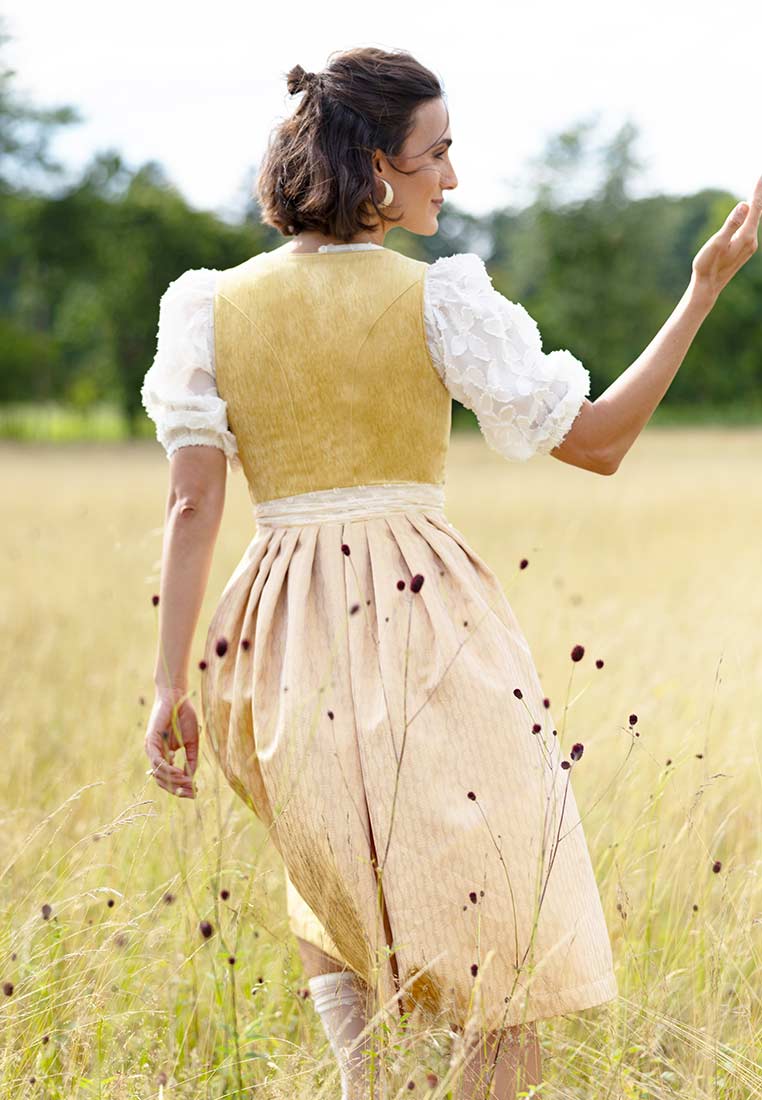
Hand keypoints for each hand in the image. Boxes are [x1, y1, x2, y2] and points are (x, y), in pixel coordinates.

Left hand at [144, 690, 198, 798]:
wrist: (178, 698)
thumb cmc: (185, 717)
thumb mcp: (191, 743)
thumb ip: (190, 759)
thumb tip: (191, 777)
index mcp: (164, 756)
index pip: (169, 779)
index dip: (181, 787)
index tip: (195, 792)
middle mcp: (155, 755)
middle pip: (163, 781)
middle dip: (178, 788)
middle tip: (193, 792)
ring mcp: (151, 748)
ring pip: (159, 774)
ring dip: (175, 780)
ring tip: (189, 782)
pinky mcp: (150, 741)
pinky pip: (157, 761)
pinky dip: (168, 769)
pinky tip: (179, 772)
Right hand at [691, 174, 760, 301]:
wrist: (707, 287)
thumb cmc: (708, 266)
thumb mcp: (718, 242)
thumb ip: (732, 223)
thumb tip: (744, 204)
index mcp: (746, 237)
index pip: (755, 209)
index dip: (758, 192)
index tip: (761, 176)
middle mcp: (751, 241)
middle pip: (757, 213)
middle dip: (759, 196)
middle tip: (761, 179)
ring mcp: (748, 246)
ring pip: (754, 221)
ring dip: (756, 206)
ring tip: (758, 192)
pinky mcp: (743, 250)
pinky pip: (749, 228)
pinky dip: (751, 217)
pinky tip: (749, 213)